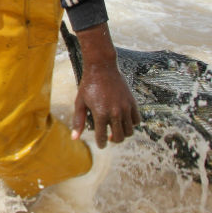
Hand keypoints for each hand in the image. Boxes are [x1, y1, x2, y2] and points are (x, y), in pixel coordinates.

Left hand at [69, 23, 140, 147]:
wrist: (102, 67)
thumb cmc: (88, 85)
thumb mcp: (80, 103)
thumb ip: (78, 121)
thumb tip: (75, 138)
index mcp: (100, 114)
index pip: (102, 137)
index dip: (101, 144)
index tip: (101, 144)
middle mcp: (115, 112)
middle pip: (119, 137)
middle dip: (113, 140)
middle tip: (109, 137)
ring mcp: (125, 107)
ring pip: (129, 131)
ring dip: (123, 133)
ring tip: (116, 129)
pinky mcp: (132, 102)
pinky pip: (136, 120)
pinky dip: (131, 124)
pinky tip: (124, 120)